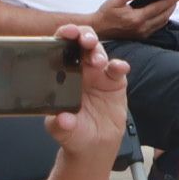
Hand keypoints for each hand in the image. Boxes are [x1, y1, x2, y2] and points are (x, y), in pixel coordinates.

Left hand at [44, 26, 131, 157]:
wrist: (93, 146)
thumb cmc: (74, 132)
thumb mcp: (61, 130)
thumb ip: (59, 124)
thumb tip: (62, 119)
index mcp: (63, 73)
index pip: (62, 47)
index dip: (64, 36)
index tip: (66, 33)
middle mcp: (81, 70)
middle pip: (84, 43)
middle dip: (84, 36)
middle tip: (85, 41)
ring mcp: (99, 75)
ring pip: (100, 53)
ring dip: (98, 52)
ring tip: (97, 62)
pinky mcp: (115, 83)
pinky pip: (118, 70)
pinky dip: (119, 66)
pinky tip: (118, 67)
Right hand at [85, 0, 178, 44]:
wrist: (98, 29)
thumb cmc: (106, 13)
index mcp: (136, 18)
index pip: (157, 8)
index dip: (169, 1)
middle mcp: (141, 28)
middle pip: (163, 16)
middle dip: (171, 6)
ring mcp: (141, 34)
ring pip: (161, 23)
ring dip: (168, 13)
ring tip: (172, 3)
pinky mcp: (140, 37)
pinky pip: (156, 28)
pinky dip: (162, 20)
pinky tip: (163, 13)